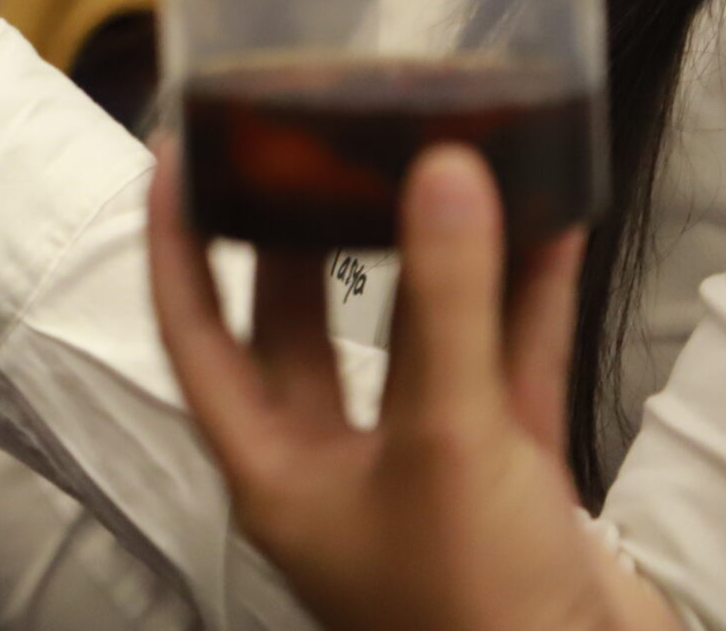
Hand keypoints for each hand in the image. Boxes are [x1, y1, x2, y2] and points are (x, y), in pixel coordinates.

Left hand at [148, 143, 679, 630]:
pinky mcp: (511, 479)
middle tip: (316, 142)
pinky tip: (549, 221)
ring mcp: (426, 472)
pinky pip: (508, 366)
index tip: (176, 153)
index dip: (176, 242)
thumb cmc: (476, 614)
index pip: (193, 331)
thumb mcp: (448, 442)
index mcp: (272, 469)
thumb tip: (442, 172)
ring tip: (441, 155)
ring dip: (438, 254)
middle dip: (307, 230)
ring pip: (419, 337)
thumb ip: (445, 303)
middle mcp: (337, 465)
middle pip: (299, 324)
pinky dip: (525, 298)